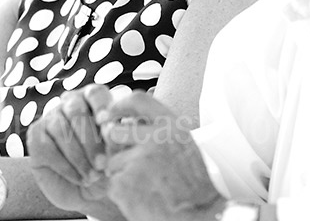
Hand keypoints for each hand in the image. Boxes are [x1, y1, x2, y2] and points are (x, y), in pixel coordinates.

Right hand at [27, 85, 121, 218]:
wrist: (89, 194)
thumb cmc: (109, 167)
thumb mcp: (121, 154)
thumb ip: (120, 138)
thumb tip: (120, 130)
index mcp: (94, 100)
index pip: (95, 93)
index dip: (102, 107)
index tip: (108, 128)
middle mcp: (71, 103)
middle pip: (76, 110)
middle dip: (90, 140)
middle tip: (102, 163)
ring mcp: (51, 118)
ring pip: (60, 129)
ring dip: (78, 156)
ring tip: (93, 176)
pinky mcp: (36, 136)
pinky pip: (46, 146)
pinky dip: (65, 166)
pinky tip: (79, 178)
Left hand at [100, 91, 223, 220]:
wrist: (199, 213)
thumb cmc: (195, 183)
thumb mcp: (185, 146)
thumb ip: (160, 131)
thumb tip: (127, 123)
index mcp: (172, 126)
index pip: (139, 101)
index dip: (120, 105)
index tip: (110, 113)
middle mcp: (155, 139)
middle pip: (114, 131)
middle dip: (114, 145)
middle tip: (127, 159)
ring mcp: (138, 160)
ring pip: (112, 162)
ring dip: (122, 173)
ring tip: (145, 185)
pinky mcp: (125, 183)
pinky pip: (113, 184)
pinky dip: (122, 193)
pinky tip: (142, 197)